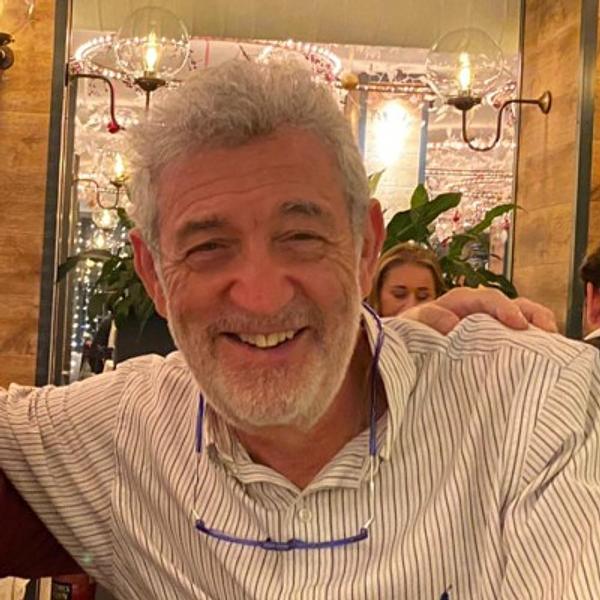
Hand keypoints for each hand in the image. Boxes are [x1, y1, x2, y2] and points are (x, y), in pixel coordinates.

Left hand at [400, 287, 557, 334]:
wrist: (408, 344)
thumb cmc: (413, 330)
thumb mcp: (415, 322)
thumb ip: (430, 319)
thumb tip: (452, 324)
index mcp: (461, 301)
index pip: (489, 298)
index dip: (505, 308)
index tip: (517, 323)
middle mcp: (480, 309)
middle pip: (513, 304)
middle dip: (532, 314)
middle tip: (546, 331)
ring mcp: (489, 324)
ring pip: (521, 318)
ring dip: (538, 327)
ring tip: (551, 341)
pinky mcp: (493, 340)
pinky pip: (516, 337)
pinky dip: (531, 342)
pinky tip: (542, 354)